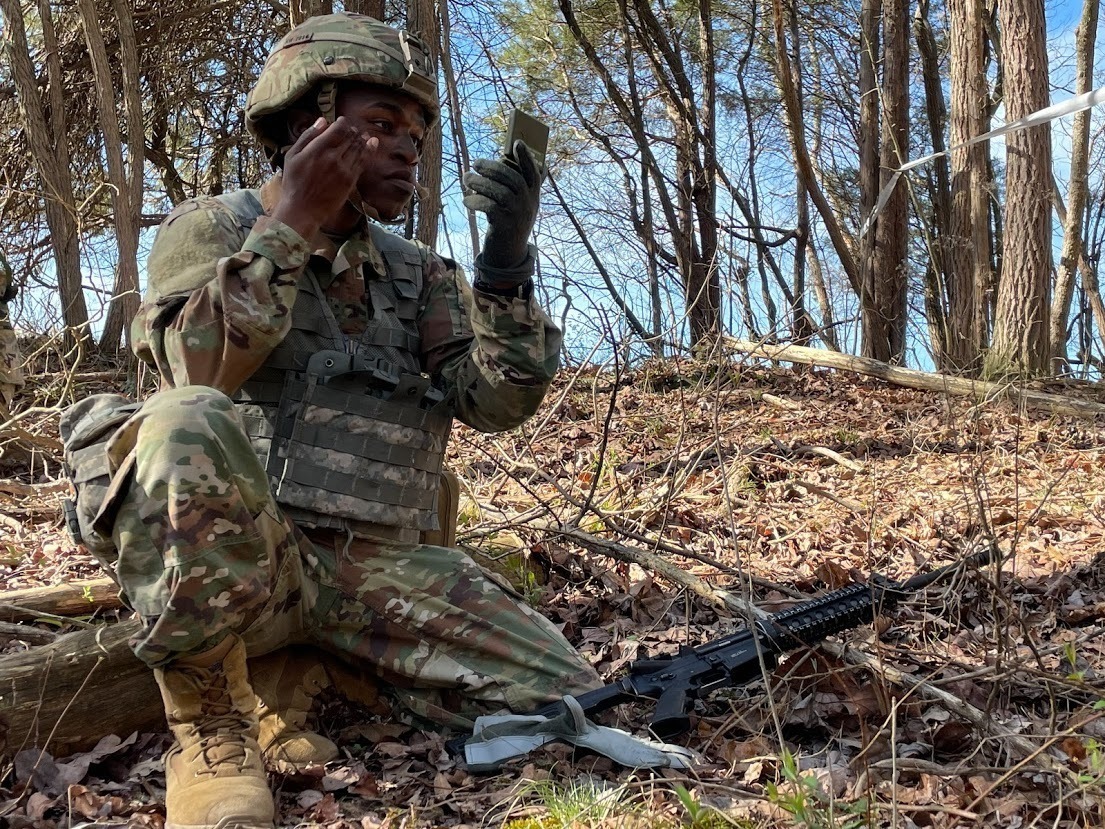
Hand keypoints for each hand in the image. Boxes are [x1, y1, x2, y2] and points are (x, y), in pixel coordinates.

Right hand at [272, 116, 377, 239]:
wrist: (302, 210)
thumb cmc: (294, 183)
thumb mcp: (292, 156)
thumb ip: (308, 136)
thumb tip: (322, 121)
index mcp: (317, 149)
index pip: (338, 129)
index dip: (342, 123)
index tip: (342, 121)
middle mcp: (333, 157)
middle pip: (350, 137)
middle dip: (352, 131)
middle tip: (352, 129)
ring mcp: (344, 169)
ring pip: (358, 148)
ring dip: (361, 139)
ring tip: (362, 135)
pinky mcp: (350, 181)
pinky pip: (362, 162)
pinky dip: (368, 151)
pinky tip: (371, 144)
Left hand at [463, 140, 545, 271]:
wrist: (509, 254)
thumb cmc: (509, 222)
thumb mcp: (518, 204)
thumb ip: (513, 186)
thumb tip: (499, 161)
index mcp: (534, 196)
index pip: (534, 173)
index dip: (526, 157)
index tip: (517, 142)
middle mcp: (529, 204)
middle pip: (513, 179)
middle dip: (493, 167)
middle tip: (475, 163)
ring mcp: (518, 215)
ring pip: (500, 192)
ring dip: (480, 182)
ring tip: (466, 178)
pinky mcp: (505, 226)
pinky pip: (490, 208)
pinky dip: (476, 202)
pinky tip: (467, 201)